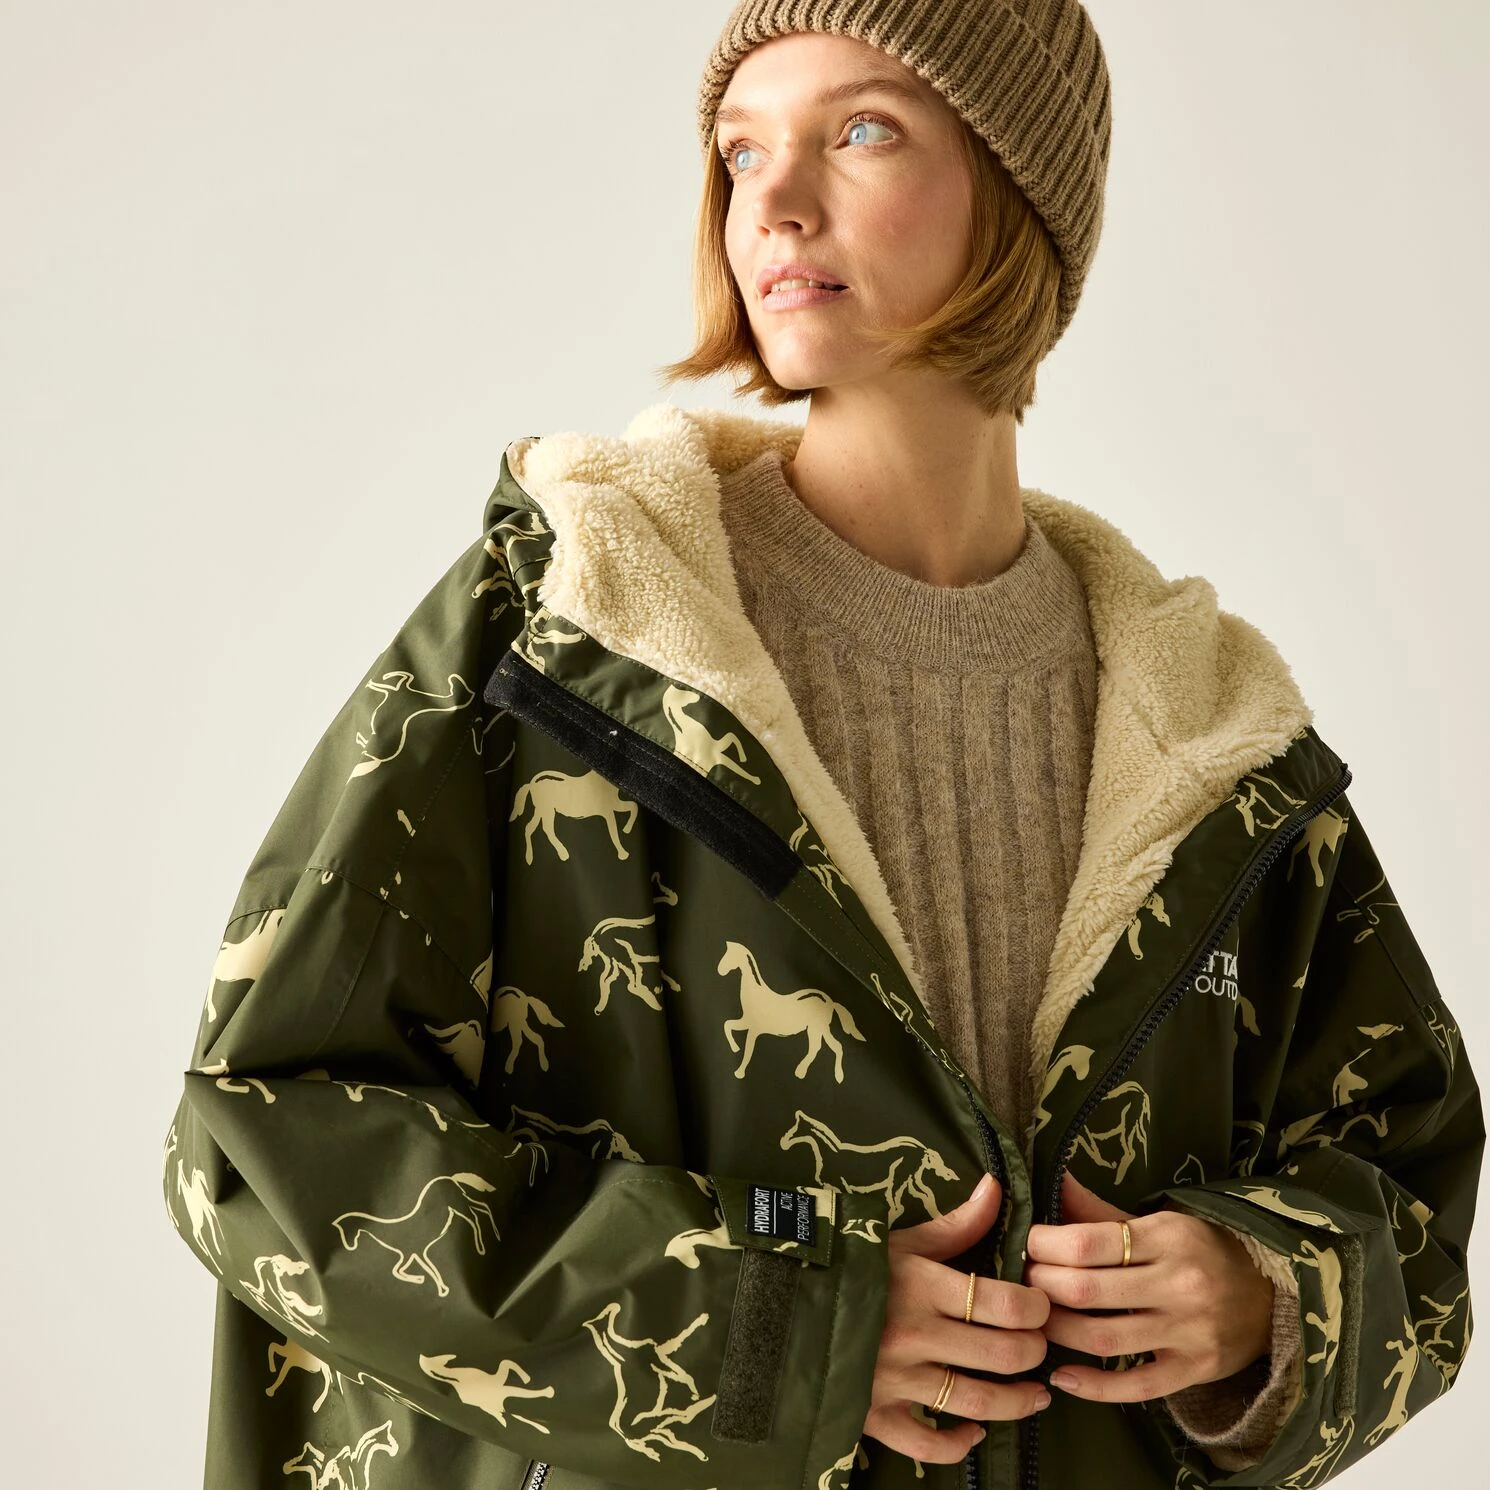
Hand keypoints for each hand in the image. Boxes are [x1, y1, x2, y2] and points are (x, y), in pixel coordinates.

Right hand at [865, 1173, 1051, 1464]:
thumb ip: (955, 1224)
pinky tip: (976, 1430)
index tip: (1041, 1305)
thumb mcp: (900, 1240)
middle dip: (1034, 1351)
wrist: (780, 1300)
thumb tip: (996, 1186)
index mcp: (921, 1285)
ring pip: (977, 1401)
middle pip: (1001, 1354)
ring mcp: (894, 1378)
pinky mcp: (875, 1413)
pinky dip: (958, 1444)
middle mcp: (913, 1334)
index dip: (1036, 1307)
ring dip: (1017, 1402)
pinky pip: (927, 1444)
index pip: (1003, 1302)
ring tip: (1036, 1393)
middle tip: (1040, 1345)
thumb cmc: (847, 1265)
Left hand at [1023, 1172, 1273, 1402]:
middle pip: (1087, 1291)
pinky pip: (1135, 1386)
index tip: (1028, 1245)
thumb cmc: (1202, 1250)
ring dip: (1058, 1332)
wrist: (1272, 1294)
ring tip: (1036, 1321)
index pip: (1087, 1243)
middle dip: (1043, 1287)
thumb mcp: (1158, 1219)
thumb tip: (1050, 1179)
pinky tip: (1063, 1377)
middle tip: (1024, 1283)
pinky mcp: (1193, 1371)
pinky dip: (1094, 1386)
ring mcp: (1188, 1332)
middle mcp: (1179, 1284)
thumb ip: (1099, 1210)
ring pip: (1104, 1339)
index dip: (1044, 1245)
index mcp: (1167, 1237)